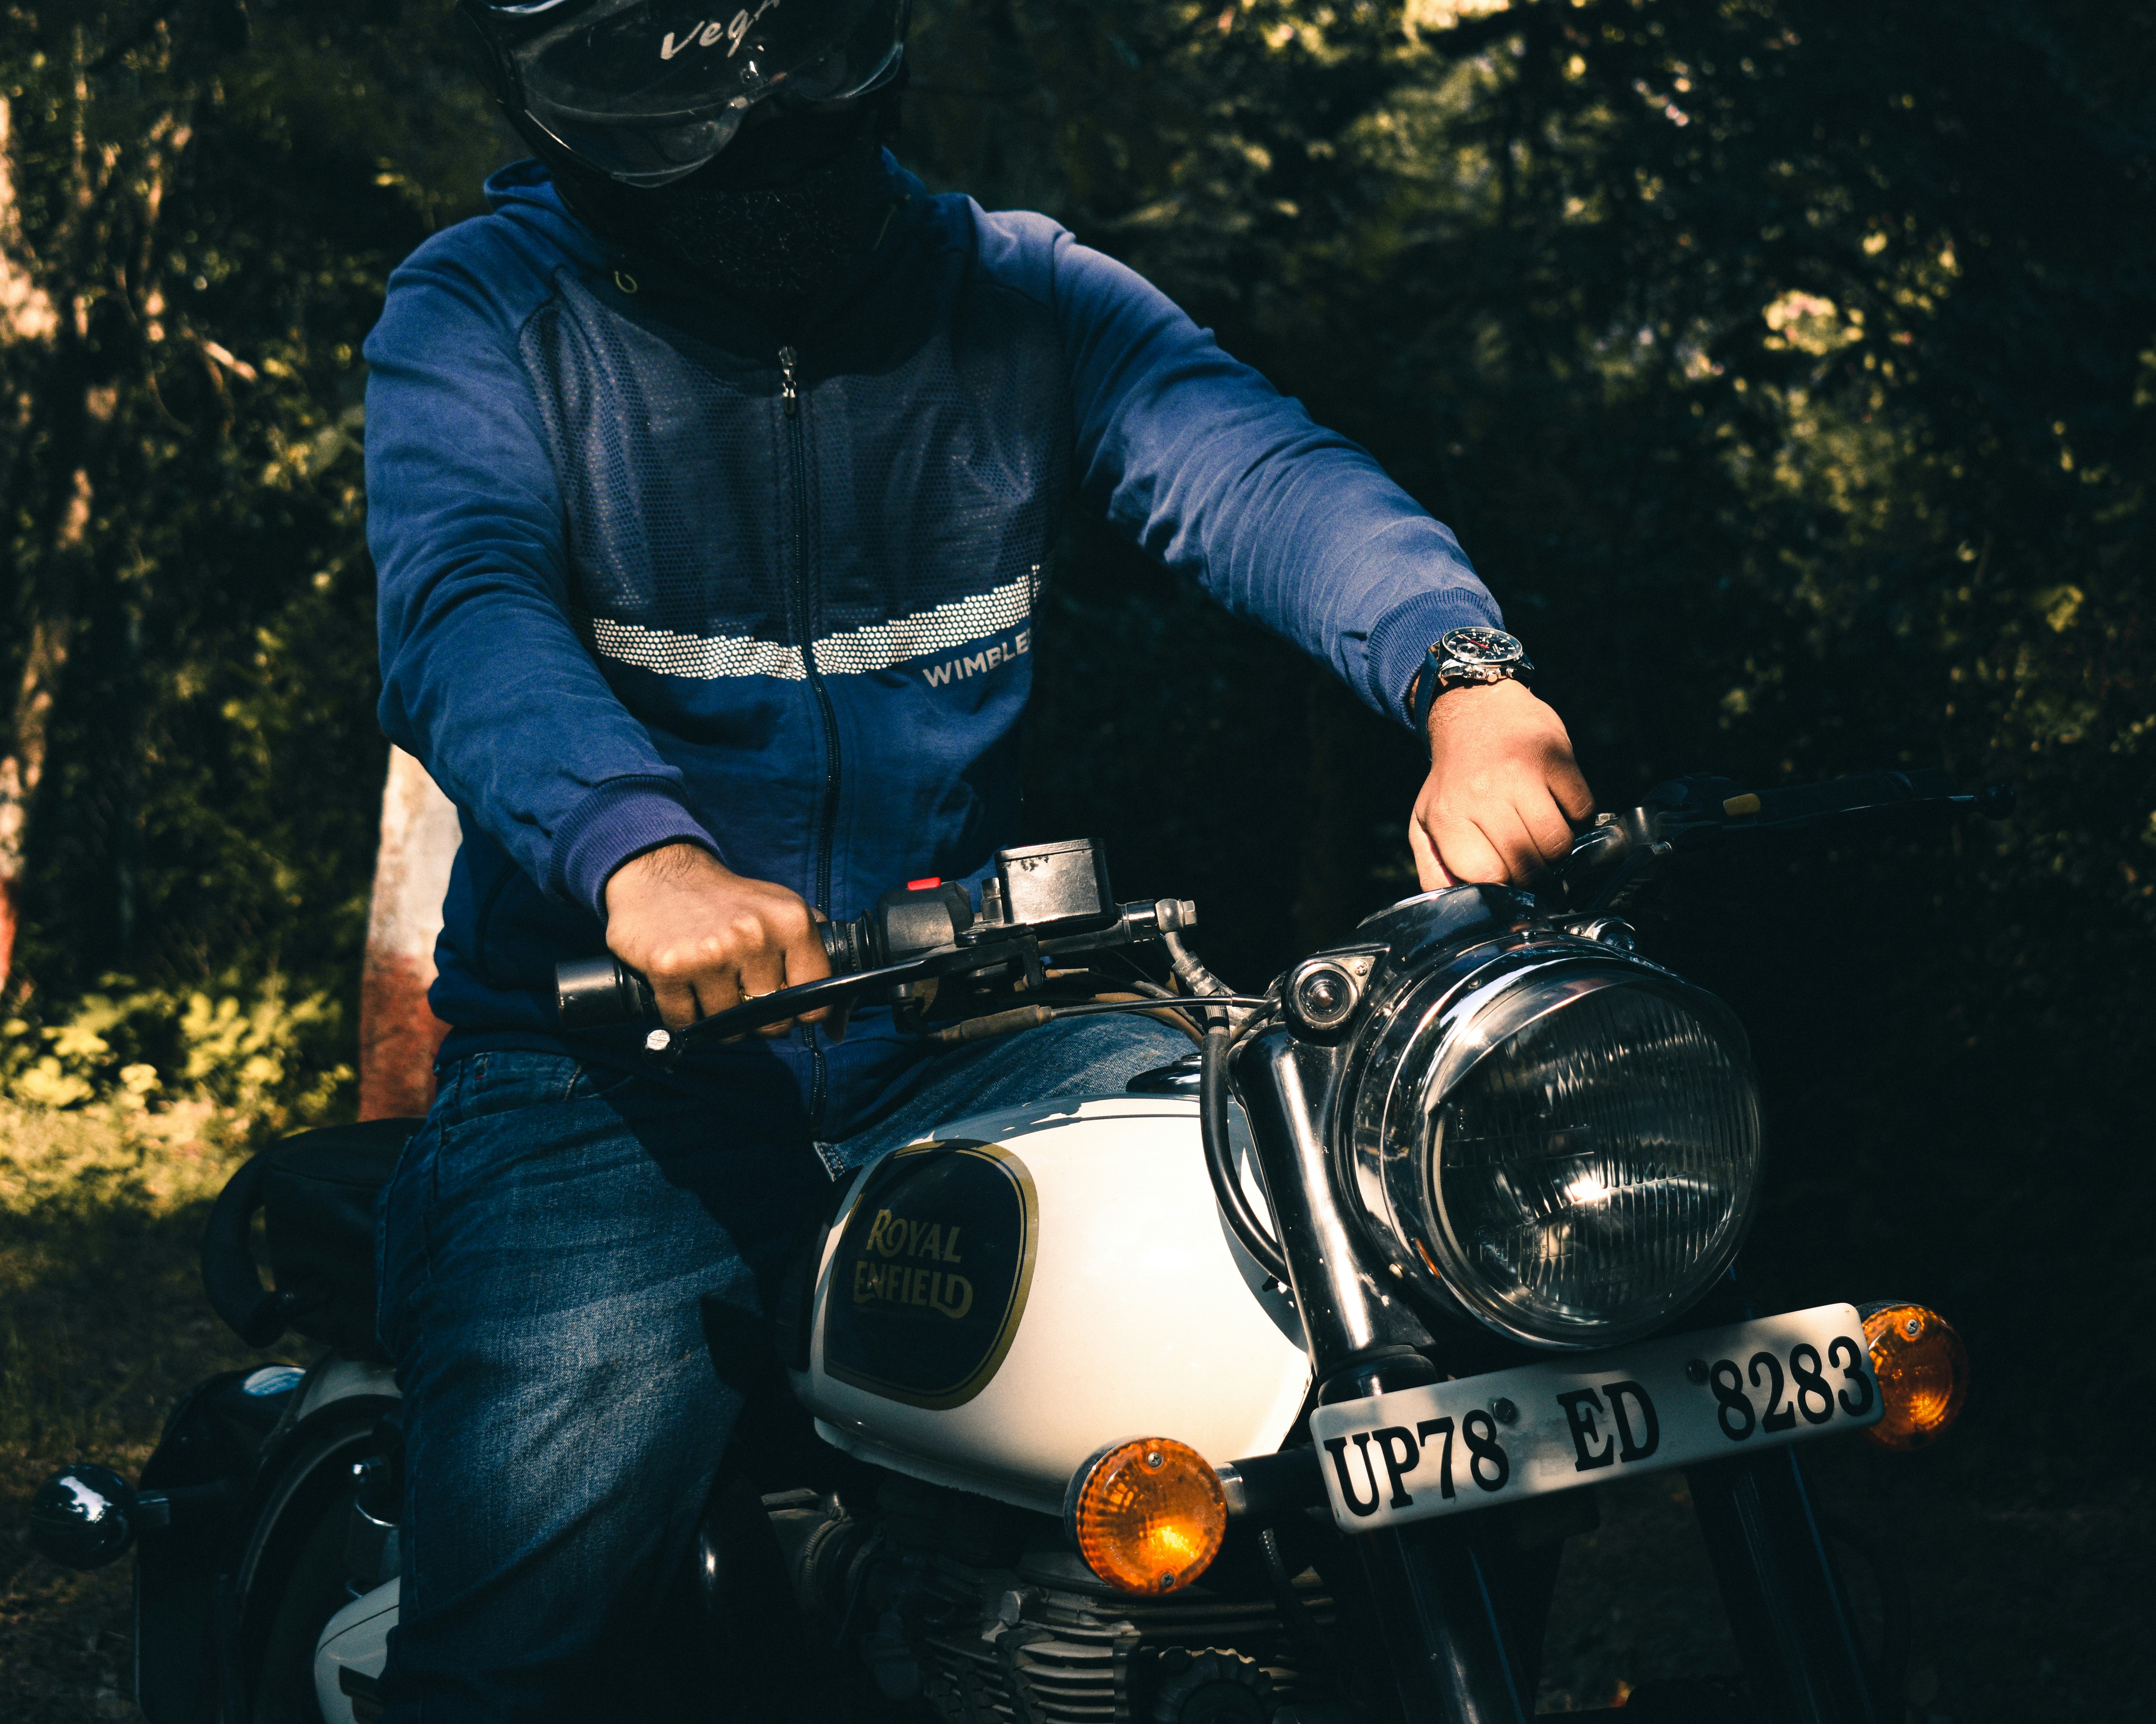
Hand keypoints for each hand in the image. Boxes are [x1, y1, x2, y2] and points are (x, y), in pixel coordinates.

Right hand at [603, 843, 836, 1037]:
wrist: (660, 875)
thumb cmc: (729, 903)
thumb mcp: (782, 913)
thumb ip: (816, 961)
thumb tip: (837, 1029)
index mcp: (791, 922)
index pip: (815, 997)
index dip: (801, 1010)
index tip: (785, 1003)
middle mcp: (754, 936)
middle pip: (771, 1021)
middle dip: (758, 1020)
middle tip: (741, 994)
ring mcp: (709, 954)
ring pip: (728, 1028)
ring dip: (720, 1020)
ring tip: (711, 987)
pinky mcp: (668, 969)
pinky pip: (686, 1024)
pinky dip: (685, 1018)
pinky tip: (685, 989)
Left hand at [1408, 678, 1595, 888]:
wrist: (1474, 708)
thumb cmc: (1453, 777)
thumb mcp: (1426, 820)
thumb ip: (1434, 867)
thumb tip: (1452, 907)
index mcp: (1449, 815)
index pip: (1488, 876)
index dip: (1502, 885)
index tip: (1504, 876)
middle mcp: (1483, 793)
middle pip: (1527, 863)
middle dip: (1532, 871)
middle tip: (1526, 857)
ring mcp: (1522, 773)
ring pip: (1558, 843)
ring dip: (1557, 850)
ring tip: (1541, 835)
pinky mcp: (1555, 756)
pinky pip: (1582, 810)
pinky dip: (1577, 817)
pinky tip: (1556, 806)